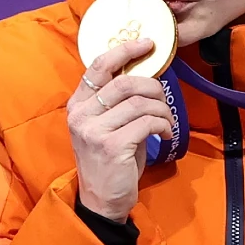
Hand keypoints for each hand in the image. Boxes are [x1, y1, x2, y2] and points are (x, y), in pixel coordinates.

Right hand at [69, 39, 173, 222]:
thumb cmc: (110, 160)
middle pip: (124, 82)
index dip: (125, 50)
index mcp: (77, 105)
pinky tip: (166, 134)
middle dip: (153, 86)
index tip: (147, 43)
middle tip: (164, 99)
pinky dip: (163, 125)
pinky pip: (147, 122)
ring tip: (166, 121)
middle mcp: (81, 115)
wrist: (102, 200)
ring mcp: (95, 130)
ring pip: (139, 103)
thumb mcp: (108, 126)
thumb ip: (119, 101)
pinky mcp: (112, 145)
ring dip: (161, 110)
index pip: (99, 66)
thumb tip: (148, 75)